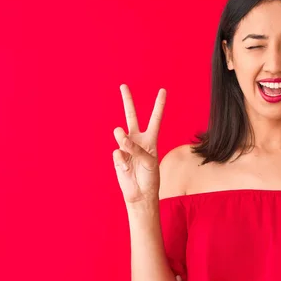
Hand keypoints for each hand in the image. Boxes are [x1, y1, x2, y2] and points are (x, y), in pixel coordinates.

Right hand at [113, 84, 165, 203]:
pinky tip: (127, 169)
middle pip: (132, 116)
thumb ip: (135, 147)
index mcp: (150, 139)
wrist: (140, 194)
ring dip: (124, 140)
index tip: (163, 90)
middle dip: (127, 101)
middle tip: (123, 86)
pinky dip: (122, 161)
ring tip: (125, 144)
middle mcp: (138, 140)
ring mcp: (126, 147)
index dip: (159, 105)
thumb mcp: (149, 161)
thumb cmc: (149, 178)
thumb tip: (119, 135)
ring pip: (121, 134)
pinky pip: (118, 153)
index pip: (155, 119)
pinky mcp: (117, 156)